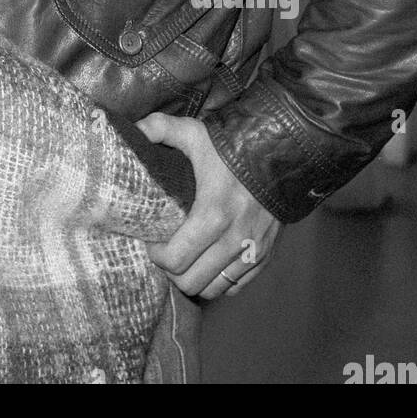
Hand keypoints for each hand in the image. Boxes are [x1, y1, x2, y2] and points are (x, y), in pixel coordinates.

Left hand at [136, 112, 280, 299]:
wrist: (282, 153)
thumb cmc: (231, 146)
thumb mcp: (193, 132)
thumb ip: (159, 127)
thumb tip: (134, 130)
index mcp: (213, 213)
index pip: (176, 259)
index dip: (156, 256)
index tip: (151, 241)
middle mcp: (234, 239)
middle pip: (191, 282)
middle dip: (172, 271)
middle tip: (165, 253)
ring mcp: (252, 251)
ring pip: (214, 289)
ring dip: (195, 279)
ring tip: (185, 260)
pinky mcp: (265, 255)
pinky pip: (236, 287)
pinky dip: (219, 281)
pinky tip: (208, 263)